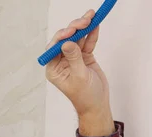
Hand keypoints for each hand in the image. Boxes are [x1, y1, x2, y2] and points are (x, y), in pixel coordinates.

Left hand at [46, 9, 114, 136]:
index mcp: (54, 69)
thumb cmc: (85, 96)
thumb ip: (74, 58)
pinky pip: (87, 43)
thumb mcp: (79, 77)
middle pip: (65, 40)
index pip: (54, 48)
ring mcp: (73, 58)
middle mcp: (61, 62)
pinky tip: (95, 24)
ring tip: (91, 16)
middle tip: (85, 20)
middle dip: (74, 29)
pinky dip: (91, 34)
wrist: (97, 104)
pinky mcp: (84, 57)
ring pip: (77, 39)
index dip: (62, 37)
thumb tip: (67, 43)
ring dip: (84, 28)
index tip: (71, 30)